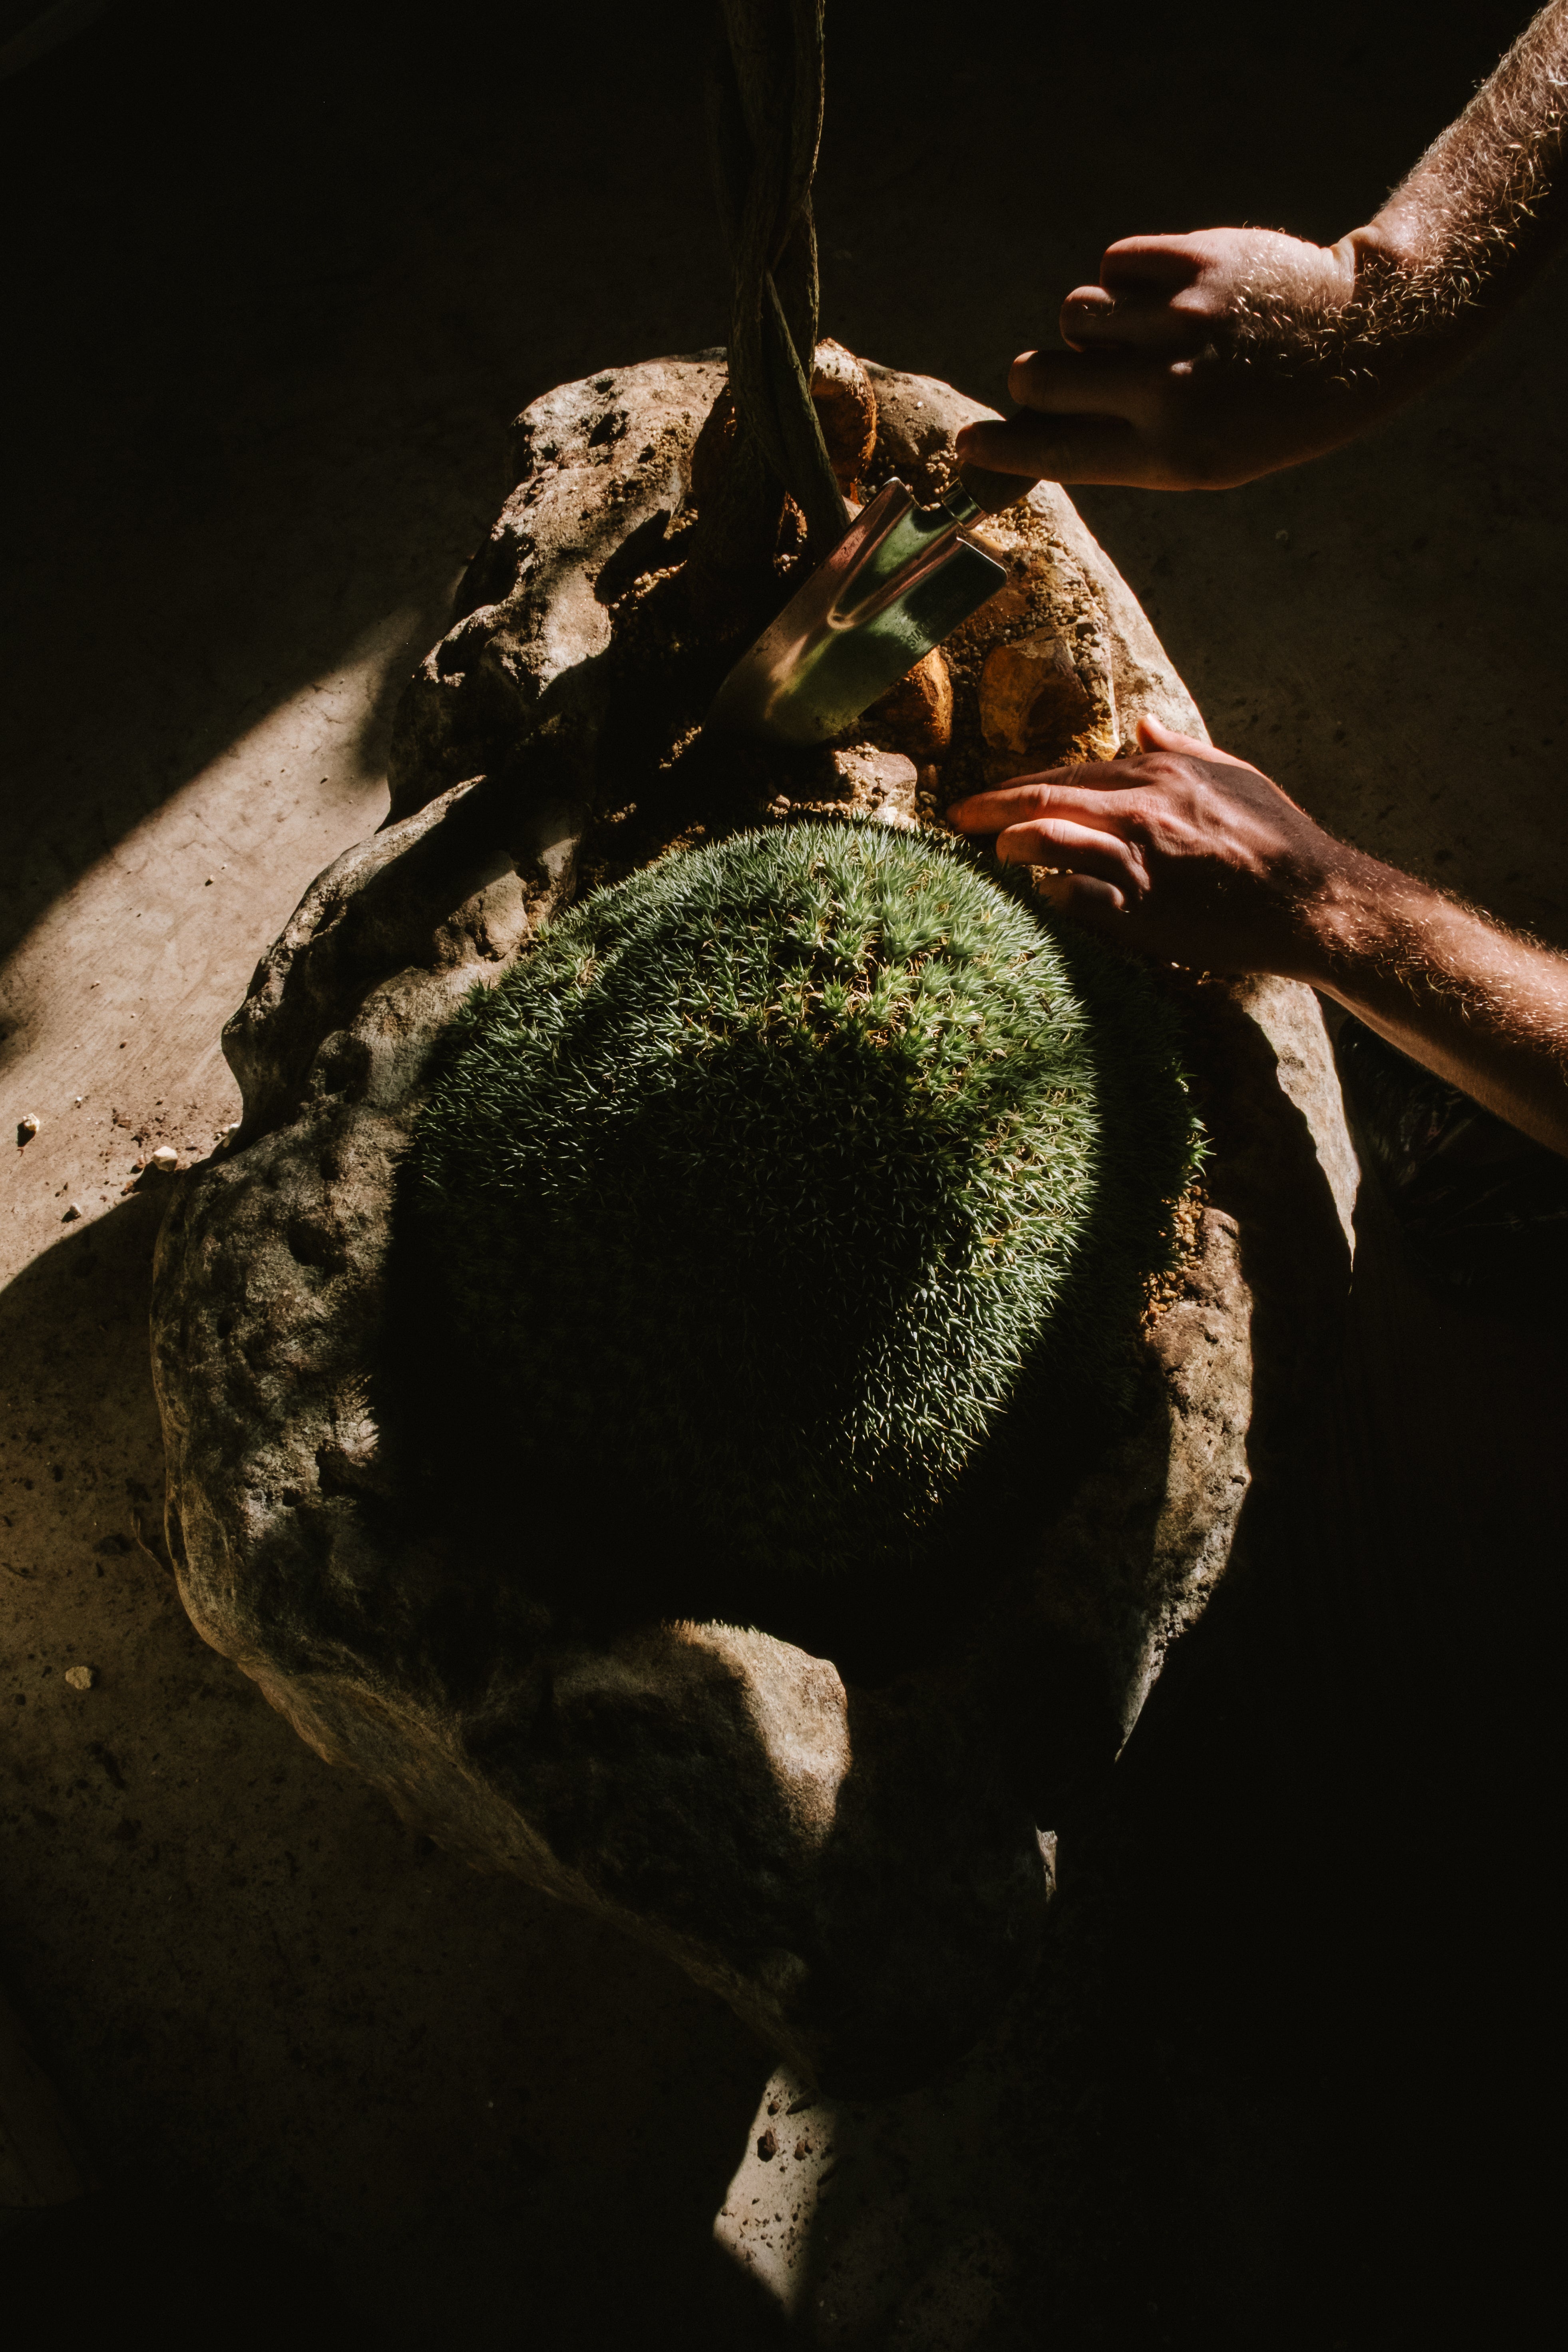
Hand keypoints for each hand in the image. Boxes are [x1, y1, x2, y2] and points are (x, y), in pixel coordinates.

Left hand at [947, 716, 1367, 979]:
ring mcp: (1138, 860)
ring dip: (1012, 844)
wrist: (1310, 901)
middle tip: (957, 818)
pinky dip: (1051, 896)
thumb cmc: (1277, 840)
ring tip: (991, 852)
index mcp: (1159, 775)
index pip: (1071, 773)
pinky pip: (1076, 900)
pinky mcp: (1142, 910)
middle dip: (991, 806)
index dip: (1023, 784)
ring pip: (1051, 841)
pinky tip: (1041, 898)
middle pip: (1046, 798)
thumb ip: (1182, 749)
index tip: (990, 797)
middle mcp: (1142, 810)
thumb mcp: (1235, 775)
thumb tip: (1145, 723)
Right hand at [954, 227, 1376, 490]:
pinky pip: (1112, 265)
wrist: (1355, 338)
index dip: (1001, 451)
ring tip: (1139, 335)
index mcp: (1171, 452)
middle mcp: (1170, 388)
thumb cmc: (1263, 414)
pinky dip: (1123, 280)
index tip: (968, 446)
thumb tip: (1025, 434)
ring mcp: (1181, 321)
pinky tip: (1163, 296)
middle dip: (1037, 380)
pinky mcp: (1193, 262)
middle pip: (1041, 374)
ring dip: (1090, 326)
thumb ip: (1116, 445)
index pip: (1055, 452)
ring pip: (1074, 314)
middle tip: (1064, 381)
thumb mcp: (1198, 455)